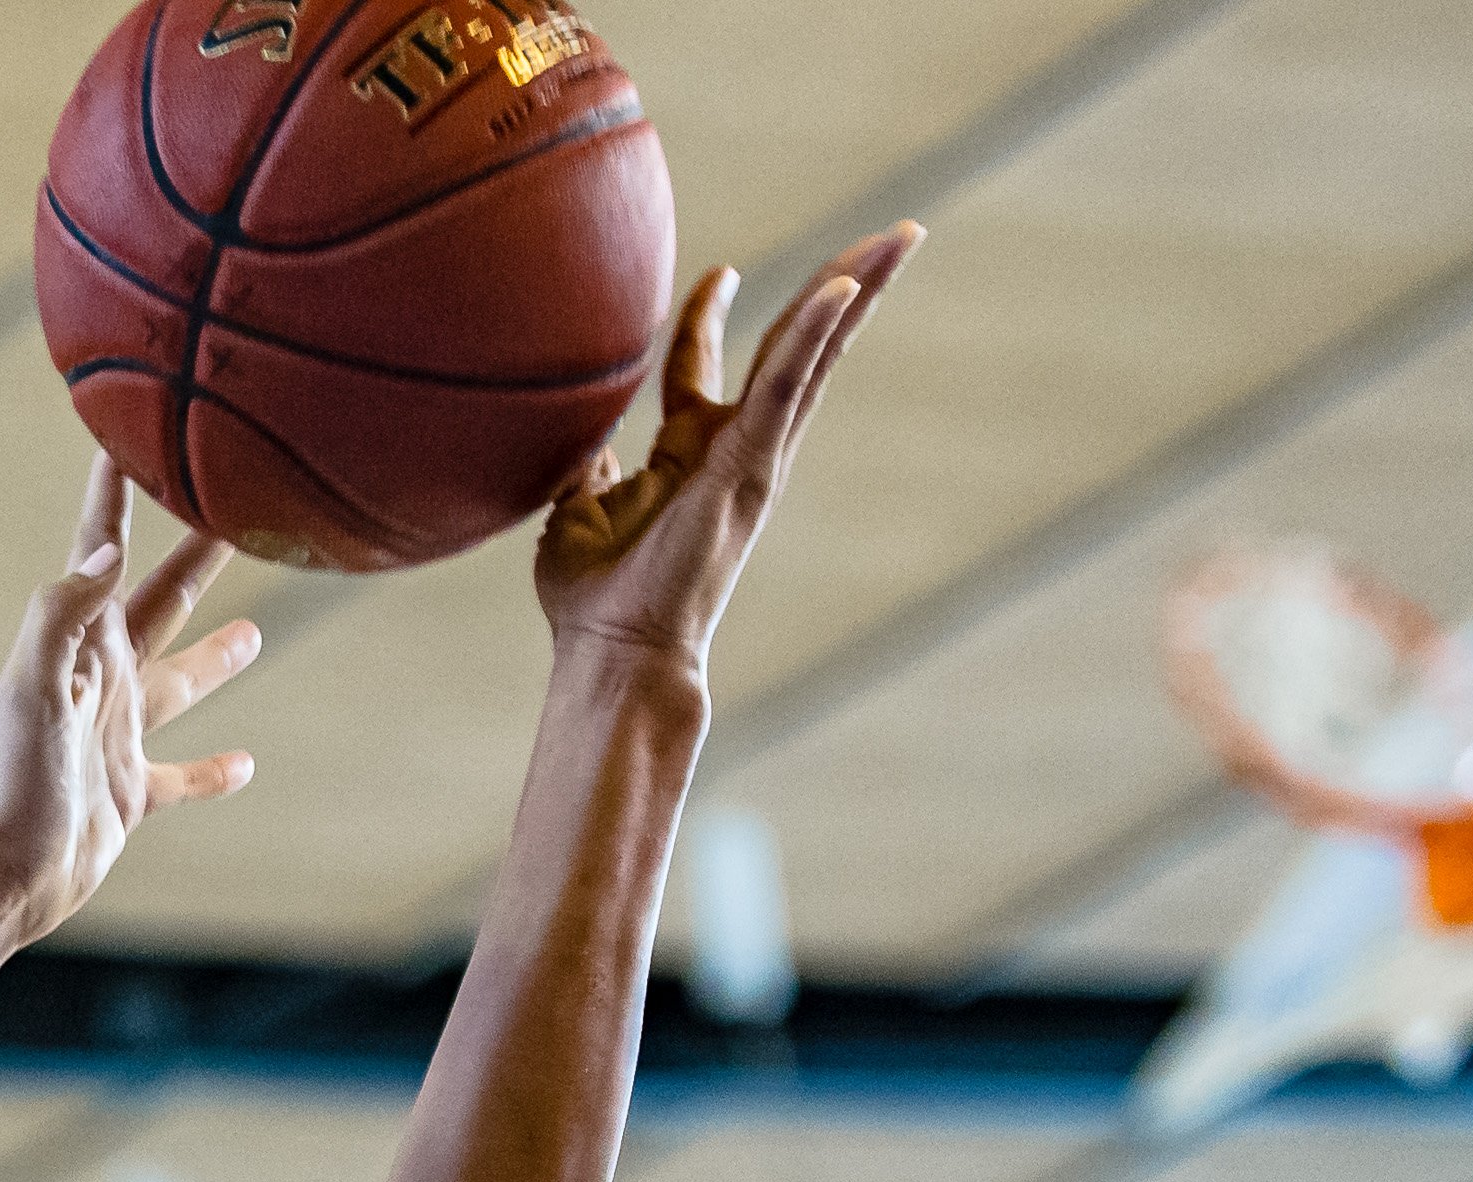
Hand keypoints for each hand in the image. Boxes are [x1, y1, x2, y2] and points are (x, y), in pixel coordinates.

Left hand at [0, 461, 260, 946]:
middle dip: (196, 554)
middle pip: (159, 600)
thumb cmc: (12, 780)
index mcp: (81, 643)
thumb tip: (107, 547)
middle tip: (237, 511)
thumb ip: (63, 612)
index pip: (104, 543)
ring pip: (178, 683)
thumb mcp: (35, 684)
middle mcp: (101, 681)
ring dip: (212, 658)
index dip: (120, 486)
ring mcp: (115, 737)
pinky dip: (211, 770)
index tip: (139, 423)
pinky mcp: (128, 793)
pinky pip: (180, 774)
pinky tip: (245, 764)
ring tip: (257, 631)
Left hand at [538, 225, 920, 671]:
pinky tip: (843, 285)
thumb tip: (572, 439)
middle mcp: (734, 448)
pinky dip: (816, 333)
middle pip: (792, 349)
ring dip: (856, 291)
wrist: (618, 653)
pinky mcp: (752, 464)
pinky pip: (789, 384)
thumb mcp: (576, 515)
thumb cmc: (594, 602)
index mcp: (689, 455)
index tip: (719, 273)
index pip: (702, 367)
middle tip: (883, 237)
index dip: (706, 317)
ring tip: (901, 236)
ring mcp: (753, 455)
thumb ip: (585, 470)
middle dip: (834, 290)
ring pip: (813, 355)